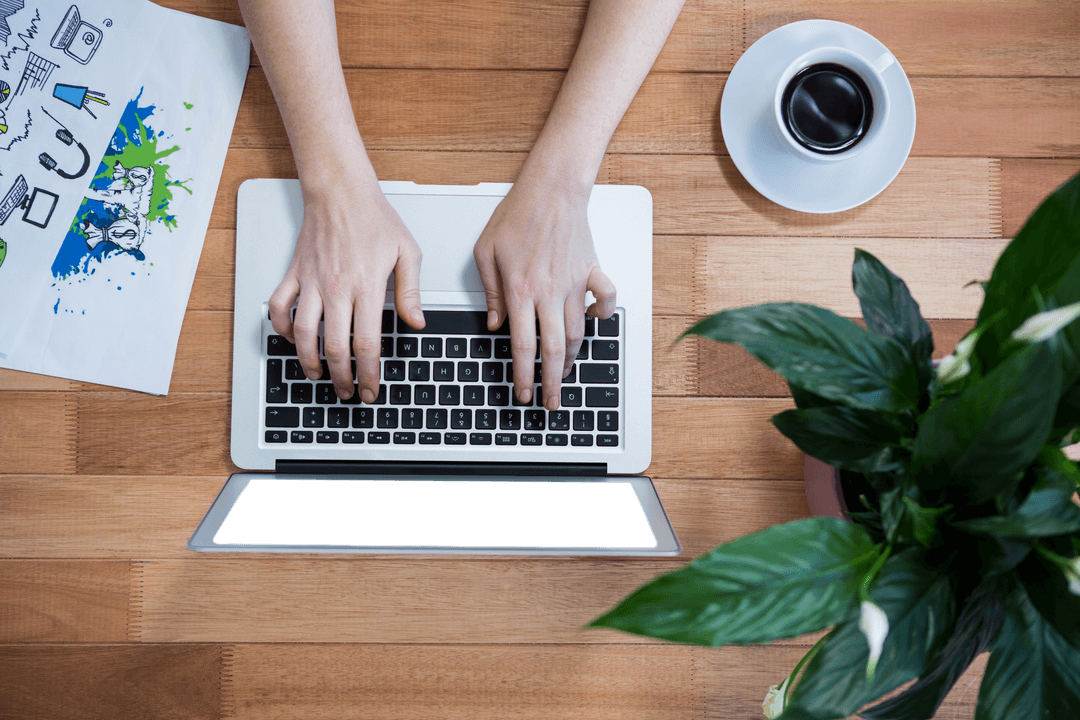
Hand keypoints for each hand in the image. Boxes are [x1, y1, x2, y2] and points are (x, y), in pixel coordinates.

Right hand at [269, 179, 424, 401]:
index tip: (372, 388)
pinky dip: (282, 327)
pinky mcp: (295, 274)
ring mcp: (312, 282)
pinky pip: (281, 306)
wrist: (341, 191)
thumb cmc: (375, 218)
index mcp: (367, 287)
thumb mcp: (407, 252)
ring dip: (309, 360)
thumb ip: (411, 291)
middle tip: (348, 392)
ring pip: (303, 333)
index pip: (367, 343)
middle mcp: (337, 288)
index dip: (369, 373)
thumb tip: (417, 323)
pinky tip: (292, 339)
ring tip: (319, 375)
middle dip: (342, 377)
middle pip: (335, 347)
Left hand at [473, 174, 615, 409]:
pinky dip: (603, 315)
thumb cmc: (518, 215)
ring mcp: (575, 283)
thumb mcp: (486, 252)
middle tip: (551, 401)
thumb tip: (495, 324)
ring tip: (566, 372)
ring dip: (573, 357)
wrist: (551, 189)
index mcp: (521, 291)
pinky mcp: (591, 271)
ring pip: (579, 332)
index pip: (523, 345)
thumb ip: (490, 292)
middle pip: (555, 349)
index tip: (524, 393)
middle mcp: (550, 292)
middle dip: (553, 381)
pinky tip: (593, 321)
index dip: (524, 375)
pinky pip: (605, 299)